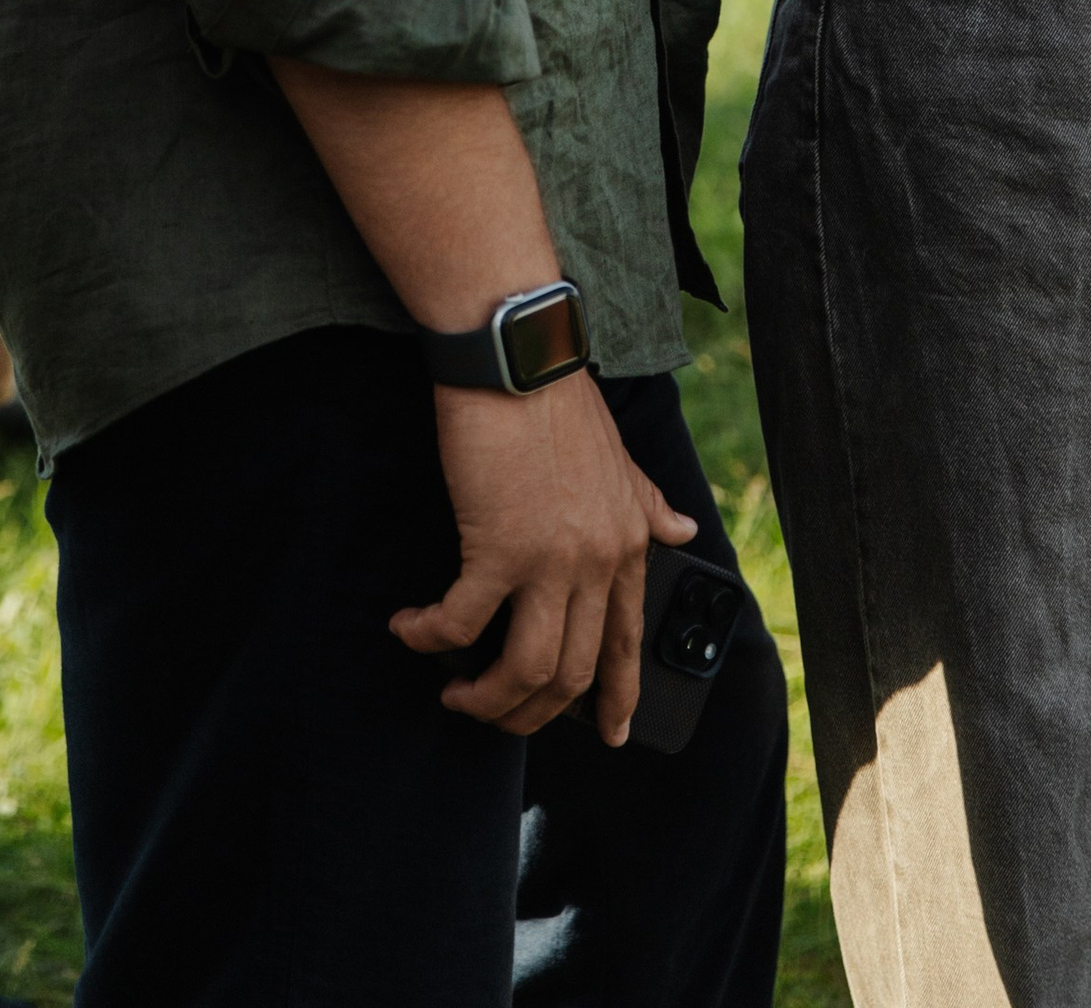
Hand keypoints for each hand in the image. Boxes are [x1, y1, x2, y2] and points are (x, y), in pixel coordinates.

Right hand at [390, 374, 696, 744]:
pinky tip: (409, 630)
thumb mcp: (617, 456)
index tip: (612, 735)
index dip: (618, 695)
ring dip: (486, 698)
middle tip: (495, 715)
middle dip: (531, 712)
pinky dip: (430, 638)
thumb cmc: (557, 399)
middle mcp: (596, 561)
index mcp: (627, 541)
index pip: (628, 639)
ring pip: (524, 670)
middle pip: (570, 672)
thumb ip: (646, 499)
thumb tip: (681, 528)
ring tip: (454, 692)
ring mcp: (549, 559)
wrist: (517, 355)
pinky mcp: (496, 547)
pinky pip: (460, 624)